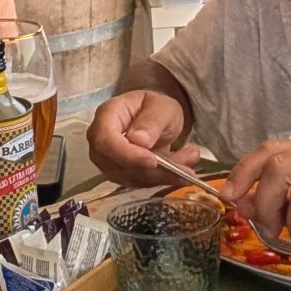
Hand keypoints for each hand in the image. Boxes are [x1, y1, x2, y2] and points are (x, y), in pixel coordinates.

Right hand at [86, 89, 200, 186]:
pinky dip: (163, 180)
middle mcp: (102, 139)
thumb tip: (139, 140)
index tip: (152, 160)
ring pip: (130, 177)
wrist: (158, 118)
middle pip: (115, 164)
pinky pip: (140, 183)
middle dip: (151, 170)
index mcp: (107, 115)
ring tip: (189, 163)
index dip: (126, 154)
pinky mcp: (122, 174)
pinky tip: (183, 172)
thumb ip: (152, 121)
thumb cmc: (156, 107)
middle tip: (183, 167)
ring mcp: (109, 159)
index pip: (104, 139)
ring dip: (162, 176)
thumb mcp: (162, 107)